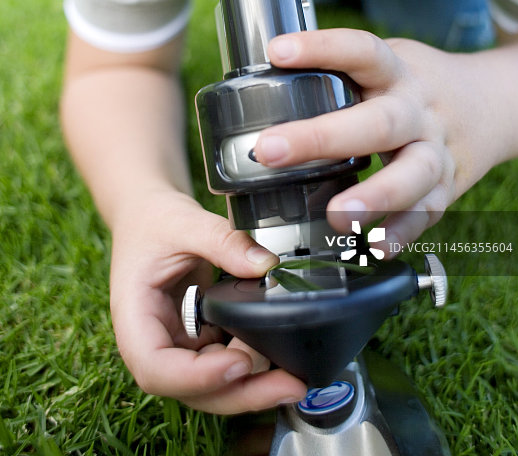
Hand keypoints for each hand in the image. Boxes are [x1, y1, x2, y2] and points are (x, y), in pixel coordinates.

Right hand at [109, 190, 306, 412]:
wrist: (150, 216)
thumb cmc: (154, 222)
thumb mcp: (185, 222)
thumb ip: (224, 241)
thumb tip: (267, 265)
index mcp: (134, 318)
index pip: (156, 368)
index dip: (197, 377)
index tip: (239, 362)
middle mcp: (155, 343)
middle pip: (192, 390)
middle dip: (242, 393)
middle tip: (290, 386)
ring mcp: (179, 346)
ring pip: (214, 386)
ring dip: (254, 384)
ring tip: (291, 367)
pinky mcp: (201, 340)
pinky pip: (227, 364)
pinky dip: (255, 365)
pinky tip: (281, 355)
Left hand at [253, 29, 495, 248]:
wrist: (491, 104)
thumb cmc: (414, 85)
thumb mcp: (386, 63)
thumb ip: (340, 72)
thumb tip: (263, 78)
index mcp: (397, 71)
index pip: (362, 51)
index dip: (321, 48)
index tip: (278, 51)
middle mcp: (419, 110)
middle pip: (380, 121)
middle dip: (323, 137)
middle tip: (270, 150)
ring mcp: (438, 150)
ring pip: (414, 174)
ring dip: (376, 196)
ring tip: (336, 215)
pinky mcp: (450, 186)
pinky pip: (429, 213)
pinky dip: (403, 232)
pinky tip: (375, 247)